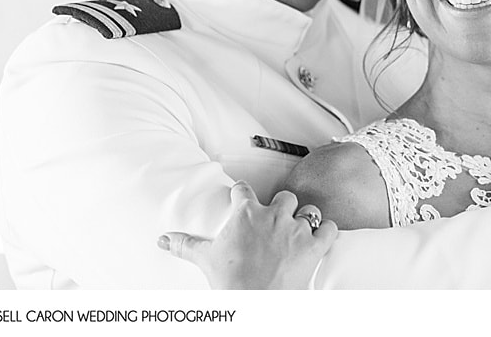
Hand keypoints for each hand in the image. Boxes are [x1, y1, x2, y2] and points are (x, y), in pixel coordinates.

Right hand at [157, 181, 338, 288]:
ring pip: (309, 210)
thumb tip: (162, 239)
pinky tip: (320, 239)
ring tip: (299, 232)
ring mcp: (296, 229)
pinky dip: (327, 232)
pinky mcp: (315, 245)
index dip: (243, 192)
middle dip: (282, 207)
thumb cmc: (229, 281)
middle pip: (284, 196)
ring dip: (305, 219)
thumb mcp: (205, 259)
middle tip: (276, 221)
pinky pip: (328, 228)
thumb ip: (185, 244)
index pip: (244, 189)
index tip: (243, 196)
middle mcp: (273, 215)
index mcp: (246, 213)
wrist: (254, 301)